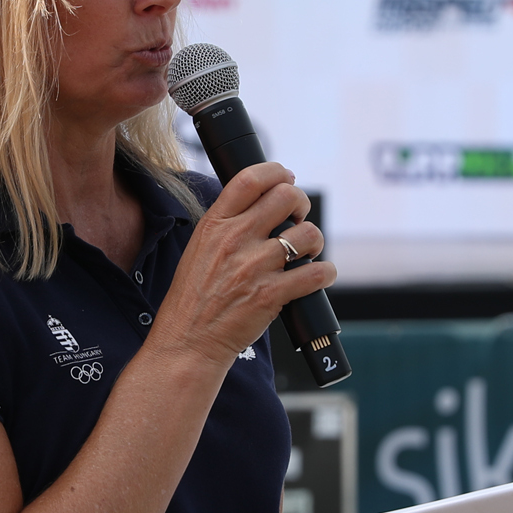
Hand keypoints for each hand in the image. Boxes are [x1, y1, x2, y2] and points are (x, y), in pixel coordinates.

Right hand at [150, 163, 334, 366]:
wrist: (187, 341)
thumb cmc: (194, 298)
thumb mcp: (199, 249)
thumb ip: (228, 225)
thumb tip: (263, 206)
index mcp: (215, 224)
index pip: (250, 179)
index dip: (277, 172)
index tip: (287, 178)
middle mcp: (235, 240)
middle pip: (286, 197)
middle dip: (301, 204)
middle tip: (298, 219)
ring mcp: (254, 267)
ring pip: (308, 234)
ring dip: (314, 241)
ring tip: (305, 253)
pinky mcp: (271, 295)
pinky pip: (317, 273)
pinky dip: (325, 273)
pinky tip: (316, 276)